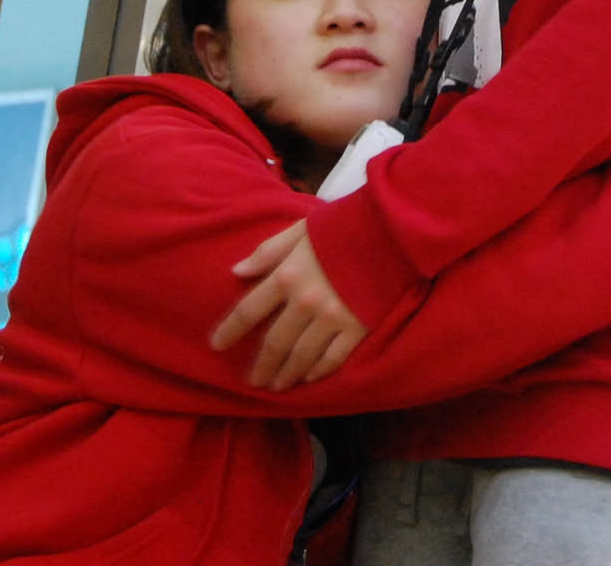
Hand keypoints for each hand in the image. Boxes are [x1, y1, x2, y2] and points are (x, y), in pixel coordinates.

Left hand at [209, 220, 365, 389]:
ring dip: (286, 375)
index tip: (217, 345)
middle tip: (252, 382)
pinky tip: (308, 378)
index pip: (249, 310)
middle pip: (275, 343)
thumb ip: (268, 252)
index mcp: (288, 275)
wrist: (393, 230)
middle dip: (261, 366)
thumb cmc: (343, 225)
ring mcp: (333, 319)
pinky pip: (333, 358)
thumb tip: (237, 271)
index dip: (230, 330)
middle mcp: (306, 302)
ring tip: (276, 386)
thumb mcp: (300, 230)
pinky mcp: (358, 328)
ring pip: (301, 357)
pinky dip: (318, 372)